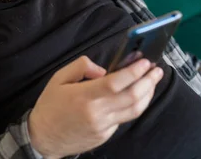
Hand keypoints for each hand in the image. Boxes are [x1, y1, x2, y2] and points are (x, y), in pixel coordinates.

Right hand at [28, 56, 163, 157]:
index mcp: (84, 96)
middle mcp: (96, 113)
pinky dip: (133, 105)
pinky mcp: (105, 135)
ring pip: (134, 110)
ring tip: (152, 81)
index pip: (116, 83)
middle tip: (156, 70)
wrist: (43, 137)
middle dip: (148, 81)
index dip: (134, 72)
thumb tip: (103, 69)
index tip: (145, 62)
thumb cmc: (50, 106)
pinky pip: (124, 118)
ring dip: (147, 94)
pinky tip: (136, 95)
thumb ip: (81, 67)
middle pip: (132, 97)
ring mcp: (103, 126)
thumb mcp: (58, 78)